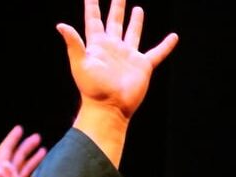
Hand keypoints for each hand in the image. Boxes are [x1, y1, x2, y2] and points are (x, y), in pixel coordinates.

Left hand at [0, 127, 46, 176]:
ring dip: (33, 158)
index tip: (20, 129)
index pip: (8, 150)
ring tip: (43, 150)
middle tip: (38, 137)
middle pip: (18, 157)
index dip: (14, 139)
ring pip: (24, 167)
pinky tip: (41, 169)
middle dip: (27, 146)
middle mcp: (6, 175)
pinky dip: (33, 172)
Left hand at [58, 0, 178, 120]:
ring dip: (135, 21)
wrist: (110, 107)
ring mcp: (129, 56)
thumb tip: (61, 25)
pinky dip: (166, 46)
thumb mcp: (80, 64)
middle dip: (116, 7)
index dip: (92, 4)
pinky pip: (157, 53)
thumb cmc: (92, 89)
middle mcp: (113, 46)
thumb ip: (74, 43)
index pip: (93, 18)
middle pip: (114, 21)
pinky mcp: (143, 66)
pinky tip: (173, 37)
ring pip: (133, 33)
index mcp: (97, 44)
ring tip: (137, 9)